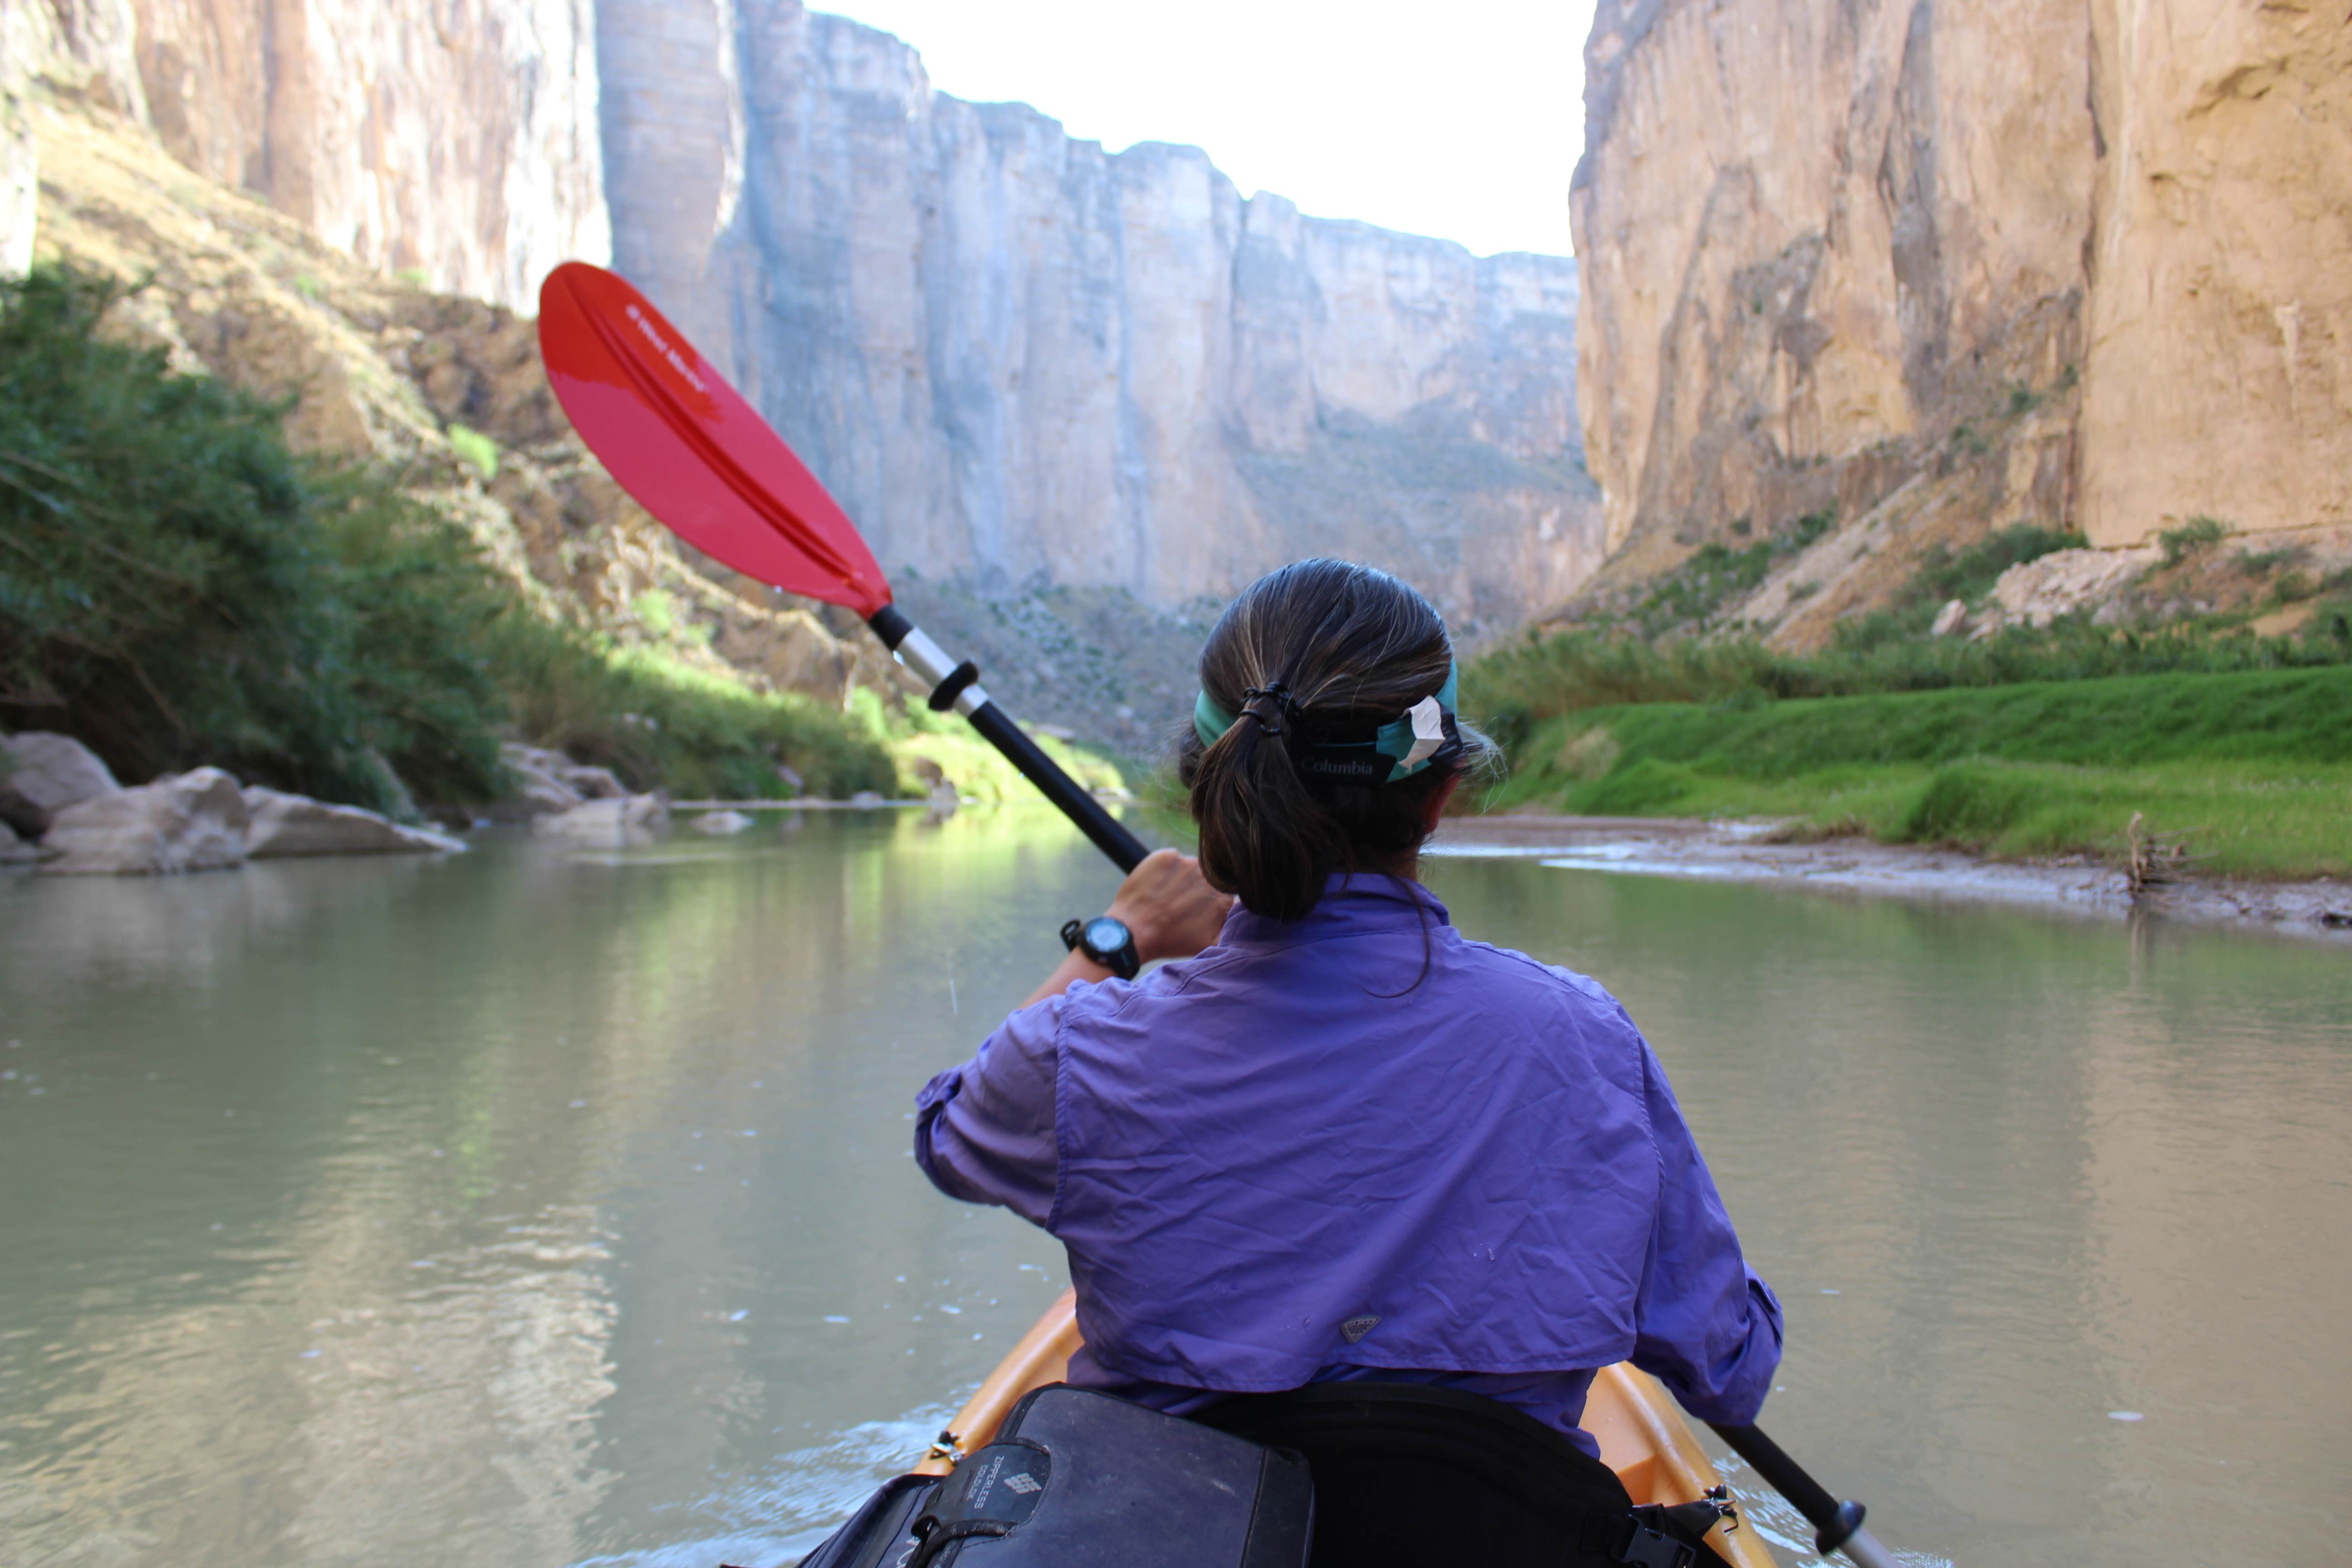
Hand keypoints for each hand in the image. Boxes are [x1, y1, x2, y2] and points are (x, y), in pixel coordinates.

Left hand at [1106, 848, 1232, 963]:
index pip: (1224, 892)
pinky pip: (1170, 860)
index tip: (1198, 910)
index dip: (1211, 901)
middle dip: (1198, 889)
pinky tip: (1157, 887)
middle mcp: (1208, 875)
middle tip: (1180, 905)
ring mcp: (1185, 862)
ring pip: (1190, 868)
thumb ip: (1231, 928)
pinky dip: (1165, 871)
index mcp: (1222, 897)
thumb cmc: (1170, 940)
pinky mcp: (1164, 856)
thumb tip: (1243, 916)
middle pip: (1208, 878)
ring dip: (1182, 879)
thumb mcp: (1208, 944)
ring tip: (1167, 897)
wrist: (1133, 932)